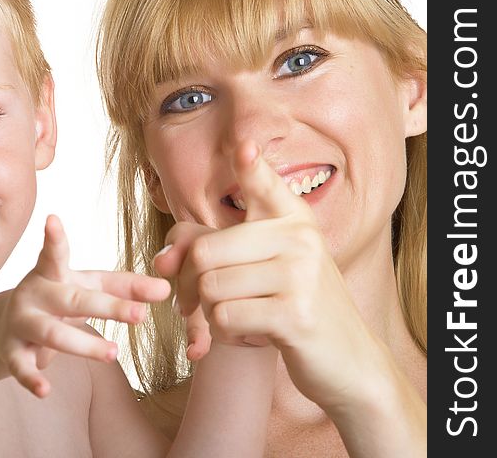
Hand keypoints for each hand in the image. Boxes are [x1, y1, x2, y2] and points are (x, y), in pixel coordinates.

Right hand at [0, 215, 170, 396]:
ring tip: (114, 353)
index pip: (56, 254)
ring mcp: (21, 321)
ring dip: (83, 344)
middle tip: (140, 316)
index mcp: (52, 272)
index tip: (53, 220)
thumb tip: (166, 289)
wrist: (9, 324)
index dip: (55, 238)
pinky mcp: (11, 350)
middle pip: (71, 299)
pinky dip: (31, 379)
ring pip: (51, 333)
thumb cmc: (61, 298)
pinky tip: (45, 391)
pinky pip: (20, 366)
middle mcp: (34, 293)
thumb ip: (126, 288)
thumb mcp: (90, 287)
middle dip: (106, 307)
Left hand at [154, 141, 380, 410]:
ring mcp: (300, 274)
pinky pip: (225, 318)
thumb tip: (160, 261)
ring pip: (210, 288)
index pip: (263, 182)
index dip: (250, 164)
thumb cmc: (292, 306)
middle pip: (204, 252)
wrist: (346, 360)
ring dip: (210, 315)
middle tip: (194, 305)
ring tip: (239, 318)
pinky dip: (226, 334)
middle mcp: (299, 238)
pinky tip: (253, 334)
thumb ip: (209, 251)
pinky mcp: (296, 314)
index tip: (243, 146)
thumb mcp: (259, 268)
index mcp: (293, 219)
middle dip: (188, 286)